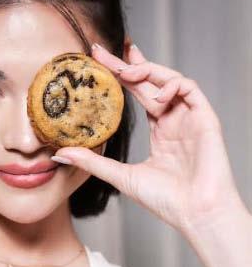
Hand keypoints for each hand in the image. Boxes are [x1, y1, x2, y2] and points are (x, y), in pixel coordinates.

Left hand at [53, 42, 245, 230]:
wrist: (196, 215)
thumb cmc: (166, 201)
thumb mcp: (120, 176)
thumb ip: (93, 162)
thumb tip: (59, 154)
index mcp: (160, 130)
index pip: (139, 93)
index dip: (122, 74)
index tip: (99, 60)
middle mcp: (175, 119)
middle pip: (151, 81)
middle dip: (127, 63)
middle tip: (103, 50)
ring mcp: (190, 118)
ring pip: (170, 79)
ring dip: (147, 71)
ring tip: (125, 72)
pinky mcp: (205, 119)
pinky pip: (190, 90)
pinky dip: (171, 86)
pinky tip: (155, 97)